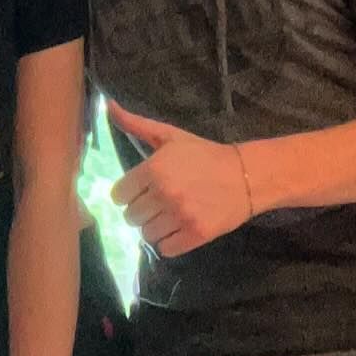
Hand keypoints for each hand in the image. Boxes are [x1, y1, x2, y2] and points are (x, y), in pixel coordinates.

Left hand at [108, 100, 252, 255]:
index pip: (118, 195)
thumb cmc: (203, 155)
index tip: (137, 192)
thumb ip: (135, 124)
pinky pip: (165, 249)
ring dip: (153, 227)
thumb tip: (108, 106)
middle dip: (139, 211)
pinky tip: (177, 229)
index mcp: (153, 169)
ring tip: (166, 216)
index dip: (125, 194)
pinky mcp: (197, 234)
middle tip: (154, 204)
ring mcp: (181, 216)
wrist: (246, 176)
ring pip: (146, 234)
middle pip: (130, 216)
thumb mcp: (169, 135)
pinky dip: (168, 242)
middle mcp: (164, 193)